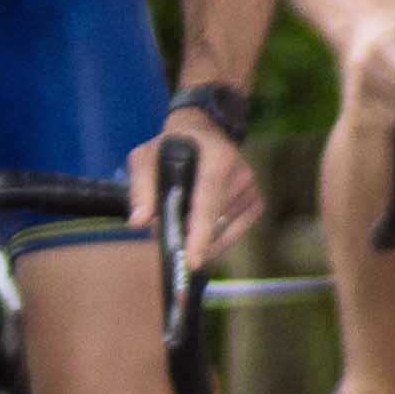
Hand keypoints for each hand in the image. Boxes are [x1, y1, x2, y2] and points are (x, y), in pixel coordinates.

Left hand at [131, 123, 265, 267]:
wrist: (201, 133)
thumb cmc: (170, 146)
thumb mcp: (146, 156)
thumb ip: (141, 186)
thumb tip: (139, 222)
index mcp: (218, 157)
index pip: (209, 200)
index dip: (200, 232)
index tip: (192, 260)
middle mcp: (242, 173)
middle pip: (214, 222)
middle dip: (186, 235)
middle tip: (161, 228)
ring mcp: (252, 189)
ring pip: (222, 232)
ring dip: (198, 237)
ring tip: (179, 218)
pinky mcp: (256, 202)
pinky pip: (234, 233)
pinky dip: (215, 238)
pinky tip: (199, 227)